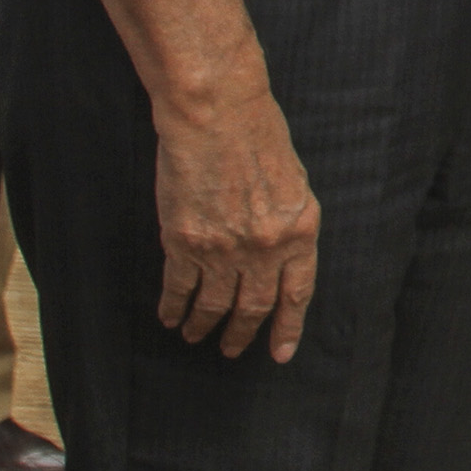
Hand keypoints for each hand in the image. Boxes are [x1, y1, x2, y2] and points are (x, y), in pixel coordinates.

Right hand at [155, 83, 320, 359]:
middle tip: (232, 350)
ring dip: (205, 325)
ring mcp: (224, 248)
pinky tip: (171, 318)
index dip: (287, 327)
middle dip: (242, 334)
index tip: (280, 353)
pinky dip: (174, 307)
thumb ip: (288, 225)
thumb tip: (280, 259)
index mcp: (300, 231)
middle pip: (254, 306)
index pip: (297, 294)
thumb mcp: (294, 184)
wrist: (218, 117)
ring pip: (215, 303)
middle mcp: (265, 247)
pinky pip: (179, 287)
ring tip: (197, 338)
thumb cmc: (260, 139)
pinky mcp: (184, 242)